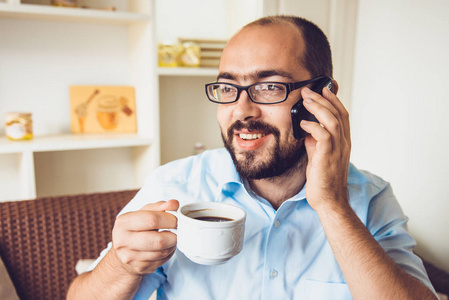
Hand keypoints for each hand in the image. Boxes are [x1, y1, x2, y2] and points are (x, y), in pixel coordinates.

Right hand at [111, 200, 178, 275]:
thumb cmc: (136, 229)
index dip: (168, 219)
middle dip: (173, 235)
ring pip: (161, 252)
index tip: (176, 219)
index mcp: (123, 222)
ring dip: (172, 244)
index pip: (151, 220)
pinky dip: (168, 253)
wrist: (123, 253)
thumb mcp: (143, 213)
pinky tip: (166, 247)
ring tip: (172, 238)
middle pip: (158, 240)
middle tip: (178, 230)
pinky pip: (161, 260)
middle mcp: (123, 241)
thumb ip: (159, 207)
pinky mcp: (139, 268)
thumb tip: (174, 203)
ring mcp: (130, 257)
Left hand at [299, 86, 350, 211]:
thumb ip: (315, 141)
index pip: (342, 115)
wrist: (328, 201)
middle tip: (309, 90)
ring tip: (306, 100)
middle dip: (323, 99)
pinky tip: (303, 124)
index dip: (334, 101)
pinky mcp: (327, 157)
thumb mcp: (319, 155)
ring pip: (332, 121)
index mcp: (343, 142)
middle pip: (338, 114)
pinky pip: (323, 136)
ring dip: (318, 108)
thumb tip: (307, 128)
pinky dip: (313, 126)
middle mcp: (343, 144)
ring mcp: (337, 150)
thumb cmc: (323, 180)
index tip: (323, 89)